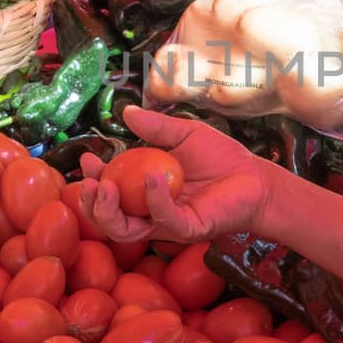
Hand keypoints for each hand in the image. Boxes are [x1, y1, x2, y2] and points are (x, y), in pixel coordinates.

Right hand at [78, 106, 277, 243]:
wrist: (256, 177)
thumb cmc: (222, 158)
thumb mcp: (184, 135)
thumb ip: (156, 127)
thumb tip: (126, 111)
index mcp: (145, 192)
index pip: (111, 193)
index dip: (94, 180)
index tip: (87, 159)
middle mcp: (151, 212)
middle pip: (110, 219)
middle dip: (91, 204)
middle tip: (89, 183)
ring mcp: (168, 223)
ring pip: (126, 231)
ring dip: (109, 211)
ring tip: (105, 188)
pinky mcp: (188, 228)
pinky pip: (163, 220)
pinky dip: (154, 199)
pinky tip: (151, 177)